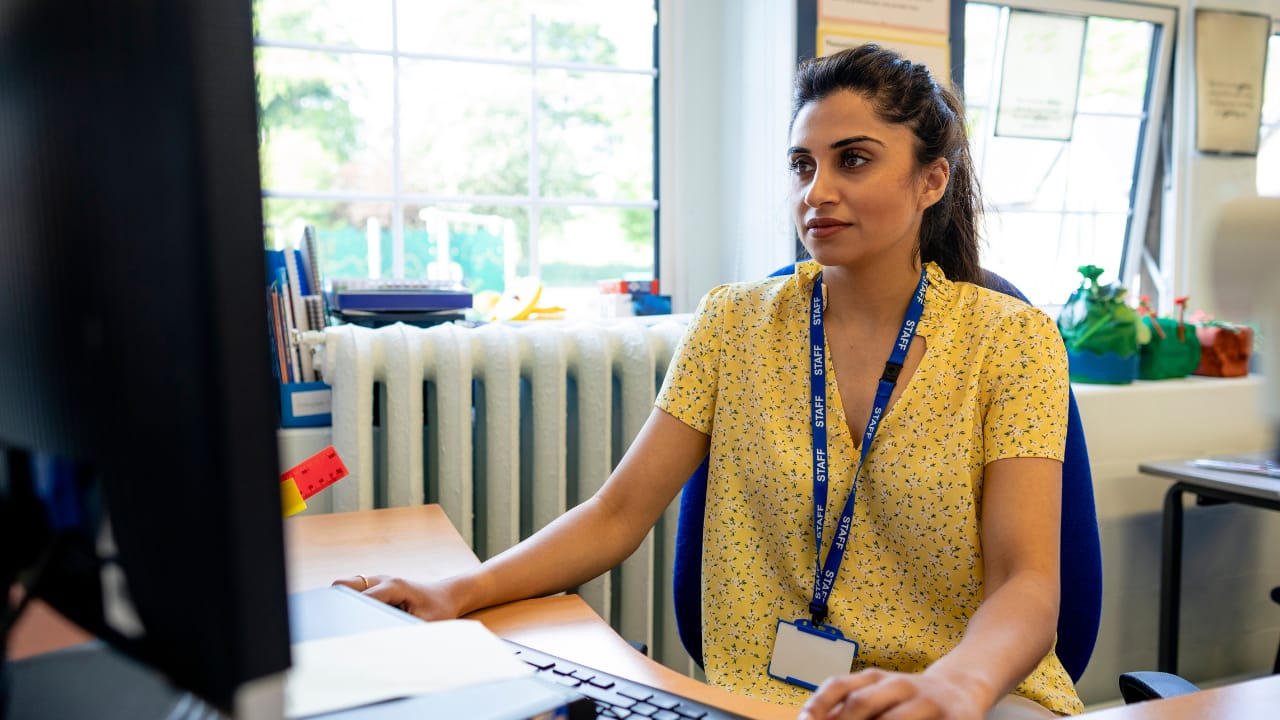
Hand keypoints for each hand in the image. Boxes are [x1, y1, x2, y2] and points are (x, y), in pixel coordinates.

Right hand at [331, 574, 463, 620]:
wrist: (446, 596)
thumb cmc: (438, 609)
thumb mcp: (426, 623)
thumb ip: (405, 629)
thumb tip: (383, 641)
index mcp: (393, 587)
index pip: (361, 598)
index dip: (349, 614)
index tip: (339, 631)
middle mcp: (381, 580)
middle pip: (343, 585)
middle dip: (336, 604)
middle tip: (335, 626)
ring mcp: (376, 581)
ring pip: (344, 587)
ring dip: (341, 603)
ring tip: (343, 624)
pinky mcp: (374, 587)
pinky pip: (352, 592)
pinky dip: (348, 603)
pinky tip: (353, 620)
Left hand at [797, 667, 989, 719]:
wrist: (962, 689)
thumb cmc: (909, 699)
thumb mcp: (878, 695)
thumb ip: (848, 707)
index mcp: (876, 678)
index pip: (839, 686)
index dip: (817, 705)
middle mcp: (900, 685)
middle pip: (862, 703)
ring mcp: (927, 702)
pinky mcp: (952, 718)